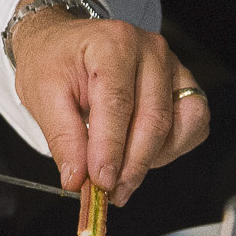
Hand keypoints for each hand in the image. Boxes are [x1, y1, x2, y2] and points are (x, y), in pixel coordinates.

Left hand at [9, 8, 206, 205]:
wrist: (63, 42)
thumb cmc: (54, 61)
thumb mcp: (42, 95)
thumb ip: (63, 138)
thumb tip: (77, 178)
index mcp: (113, 44)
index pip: (118, 103)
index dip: (111, 148)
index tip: (101, 182)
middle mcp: (150, 50)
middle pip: (153, 119)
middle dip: (132, 164)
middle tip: (112, 192)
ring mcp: (172, 66)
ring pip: (178, 125)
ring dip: (151, 158)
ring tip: (121, 172)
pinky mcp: (183, 84)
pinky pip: (193, 125)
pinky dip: (170, 148)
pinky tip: (141, 153)